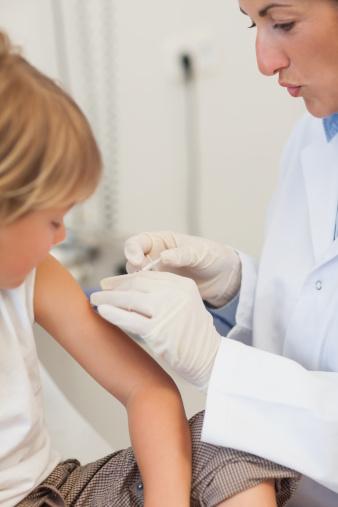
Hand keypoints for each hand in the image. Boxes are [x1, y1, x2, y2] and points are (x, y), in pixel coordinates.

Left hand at [90, 271, 220, 388]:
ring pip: (129, 299)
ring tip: (94, 300)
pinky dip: (112, 314)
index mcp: (183, 285)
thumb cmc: (193, 335)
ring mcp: (167, 311)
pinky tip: (101, 312)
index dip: (124, 279)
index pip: (147, 276)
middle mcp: (175, 294)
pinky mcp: (158, 331)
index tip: (110, 283)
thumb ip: (164, 294)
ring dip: (107, 299)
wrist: (210, 359)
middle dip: (114, 287)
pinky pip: (128, 319)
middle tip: (99, 290)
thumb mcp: (185, 305)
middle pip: (136, 285)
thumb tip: (130, 289)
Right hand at [124, 231, 240, 306]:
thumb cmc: (212, 256)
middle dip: (133, 272)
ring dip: (139, 287)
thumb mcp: (199, 252)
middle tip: (140, 281)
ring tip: (149, 293)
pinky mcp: (161, 291)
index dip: (132, 250)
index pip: (137, 242)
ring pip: (137, 282)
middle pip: (131, 264)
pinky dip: (148, 298)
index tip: (137, 261)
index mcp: (160, 241)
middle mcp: (154, 258)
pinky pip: (149, 295)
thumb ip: (183, 254)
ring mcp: (157, 275)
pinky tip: (155, 303)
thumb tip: (164, 257)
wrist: (223, 277)